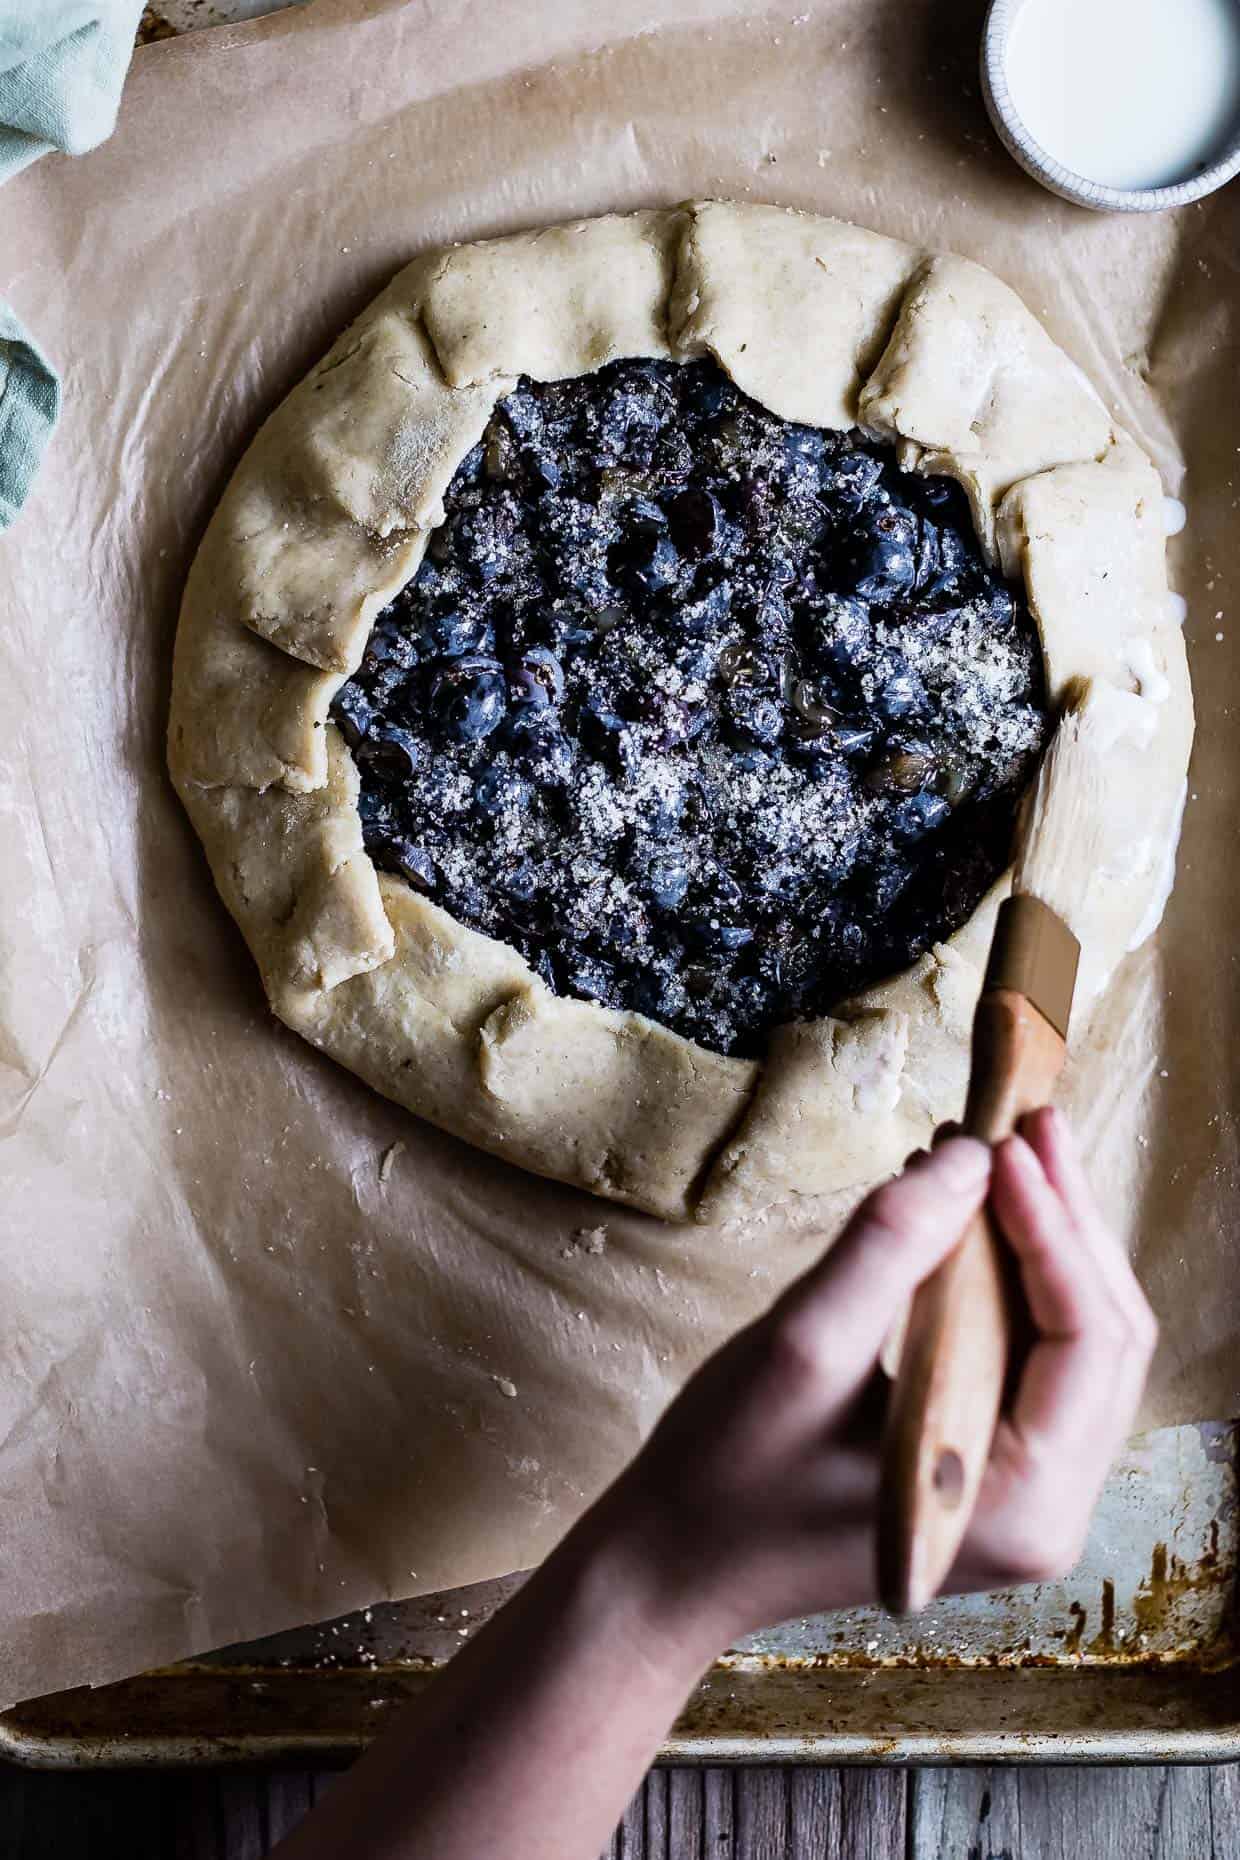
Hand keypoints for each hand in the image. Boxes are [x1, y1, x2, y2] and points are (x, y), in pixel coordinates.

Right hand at [600, 1109, 1155, 1647]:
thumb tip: (970, 1157)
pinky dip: (1010, 1279)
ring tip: (999, 1153)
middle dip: (1066, 1222)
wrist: (678, 1561)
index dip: (1055, 1227)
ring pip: (1078, 1343)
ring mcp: (1025, 1497)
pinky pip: (1034, 1360)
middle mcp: (1046, 1512)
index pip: (1087, 1339)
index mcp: (1019, 1501)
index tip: (1007, 1142)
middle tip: (1024, 1124)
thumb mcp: (803, 1347)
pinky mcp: (992, 1472)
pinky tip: (969, 1213)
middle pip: (1103, 1337)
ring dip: (1043, 1241)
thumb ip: (888, 1247)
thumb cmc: (727, 1471)